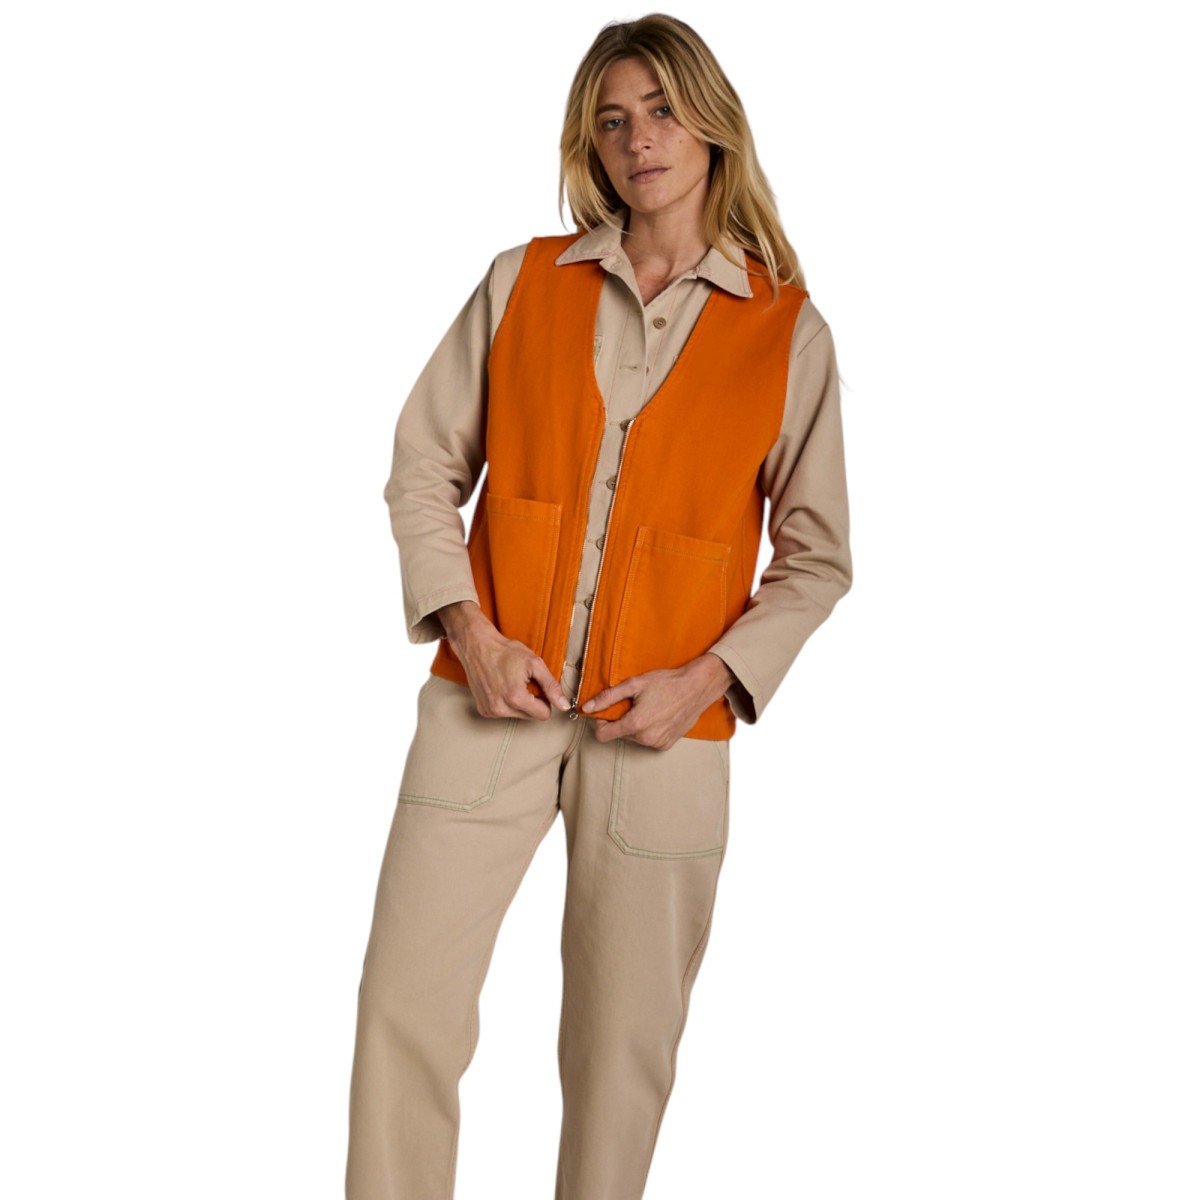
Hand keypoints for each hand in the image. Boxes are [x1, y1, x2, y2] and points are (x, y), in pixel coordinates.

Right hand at [436, 600, 570, 719]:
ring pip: (518, 715)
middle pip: (531, 716)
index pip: (543, 714)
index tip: (538, 686)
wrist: (477, 646)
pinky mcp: (483, 710)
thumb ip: (551, 686)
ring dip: (519, 702)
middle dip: (532, 701)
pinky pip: (504, 713)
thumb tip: (564, 705)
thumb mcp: (534, 664)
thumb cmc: (505, 651)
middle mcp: (501, 709)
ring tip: (510, 683)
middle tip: (523, 682)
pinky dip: (506, 703)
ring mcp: (490, 711)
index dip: (545, 700)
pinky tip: (501, 687)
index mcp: (515, 698)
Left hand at [581, 653, 734, 749]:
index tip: (607, 712)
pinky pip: (648, 740)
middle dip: (622, 720)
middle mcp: (646, 738)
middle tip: (634, 704)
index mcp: (636, 724)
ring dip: (636, 725)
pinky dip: (649, 730)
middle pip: (620, 734)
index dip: (600, 723)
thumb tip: (587, 707)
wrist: (697, 687)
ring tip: (649, 708)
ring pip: (634, 738)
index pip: (603, 735)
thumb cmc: (667, 682)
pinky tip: (659, 715)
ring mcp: (658, 743)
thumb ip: (607, 697)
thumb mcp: (634, 684)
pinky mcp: (667, 745)